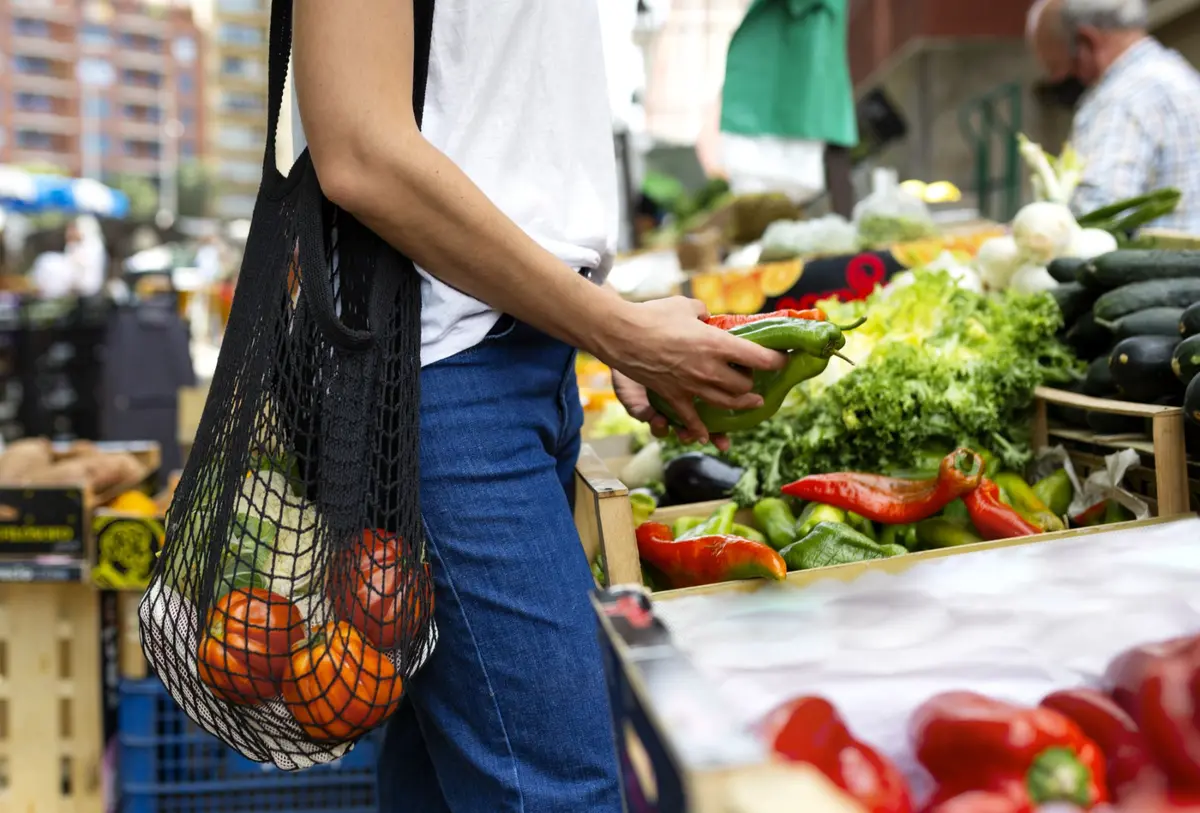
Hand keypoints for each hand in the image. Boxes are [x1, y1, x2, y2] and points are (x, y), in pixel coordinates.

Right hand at [599, 297, 785, 446]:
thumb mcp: (685, 306)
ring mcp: (692, 386)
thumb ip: (702, 313)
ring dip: (741, 404)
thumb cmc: (654, 315)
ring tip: (751, 402)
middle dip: (753, 383)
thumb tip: (706, 316)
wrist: (622, 335)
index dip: (777, 361)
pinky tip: (707, 436)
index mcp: (717, 344)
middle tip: (756, 378)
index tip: (783, 360)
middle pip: (744, 386)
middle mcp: (710, 369)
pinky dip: (700, 430)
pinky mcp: (674, 397)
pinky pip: (691, 419)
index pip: (760, 358)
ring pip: (726, 403)